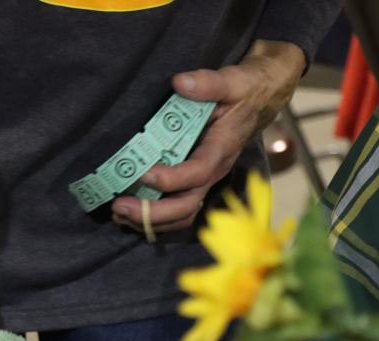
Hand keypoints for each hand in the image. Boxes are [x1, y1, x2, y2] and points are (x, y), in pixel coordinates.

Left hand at [112, 40, 305, 232]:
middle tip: (120, 206)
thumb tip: (181, 82)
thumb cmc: (244, 90)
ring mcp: (203, 181)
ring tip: (118, 215)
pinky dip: (152, 219)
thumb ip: (209, 83)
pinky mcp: (194, 183)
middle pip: (186, 206)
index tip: (144, 174)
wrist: (260, 99)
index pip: (198, 172)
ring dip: (149, 221)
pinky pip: (176, 211)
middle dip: (153, 212)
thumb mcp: (233, 81)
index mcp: (221, 148)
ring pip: (180, 214)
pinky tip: (127, 215)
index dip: (172, 178)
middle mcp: (212, 171)